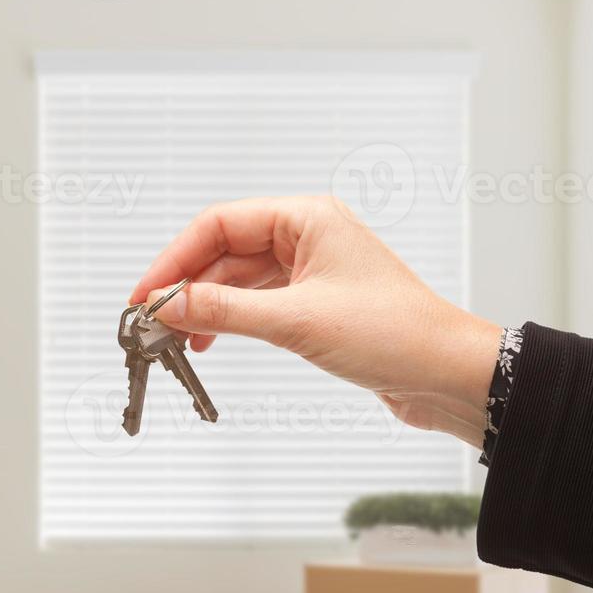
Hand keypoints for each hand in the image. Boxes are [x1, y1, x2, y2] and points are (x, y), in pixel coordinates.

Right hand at [130, 196, 502, 446]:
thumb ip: (225, 311)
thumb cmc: (395, 334)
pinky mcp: (313, 303)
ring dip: (204, 306)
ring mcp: (309, 270)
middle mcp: (307, 236)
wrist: (446, 373)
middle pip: (223, 250)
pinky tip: (207, 339)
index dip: (176, 259)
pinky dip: (227, 320)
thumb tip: (170, 304)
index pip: (220, 224)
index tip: (147, 293)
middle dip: (186, 284)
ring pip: (236, 279)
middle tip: (152, 319)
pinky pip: (254, 302)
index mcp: (307, 218)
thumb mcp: (296, 321)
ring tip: (175, 336)